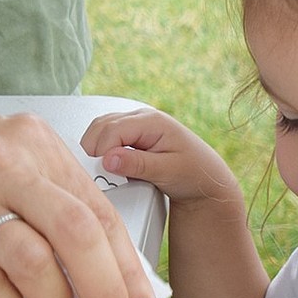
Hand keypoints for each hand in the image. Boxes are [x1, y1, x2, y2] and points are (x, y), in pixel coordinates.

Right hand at [81, 108, 239, 207]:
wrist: (204, 180)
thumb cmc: (193, 172)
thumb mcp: (167, 171)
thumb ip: (137, 165)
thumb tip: (108, 159)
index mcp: (152, 121)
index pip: (113, 129)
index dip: (102, 152)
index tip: (104, 173)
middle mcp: (141, 118)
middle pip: (101, 126)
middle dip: (94, 150)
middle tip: (100, 175)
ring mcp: (135, 125)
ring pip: (99, 129)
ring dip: (95, 150)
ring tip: (104, 172)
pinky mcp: (131, 135)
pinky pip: (105, 137)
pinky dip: (101, 151)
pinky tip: (108, 166)